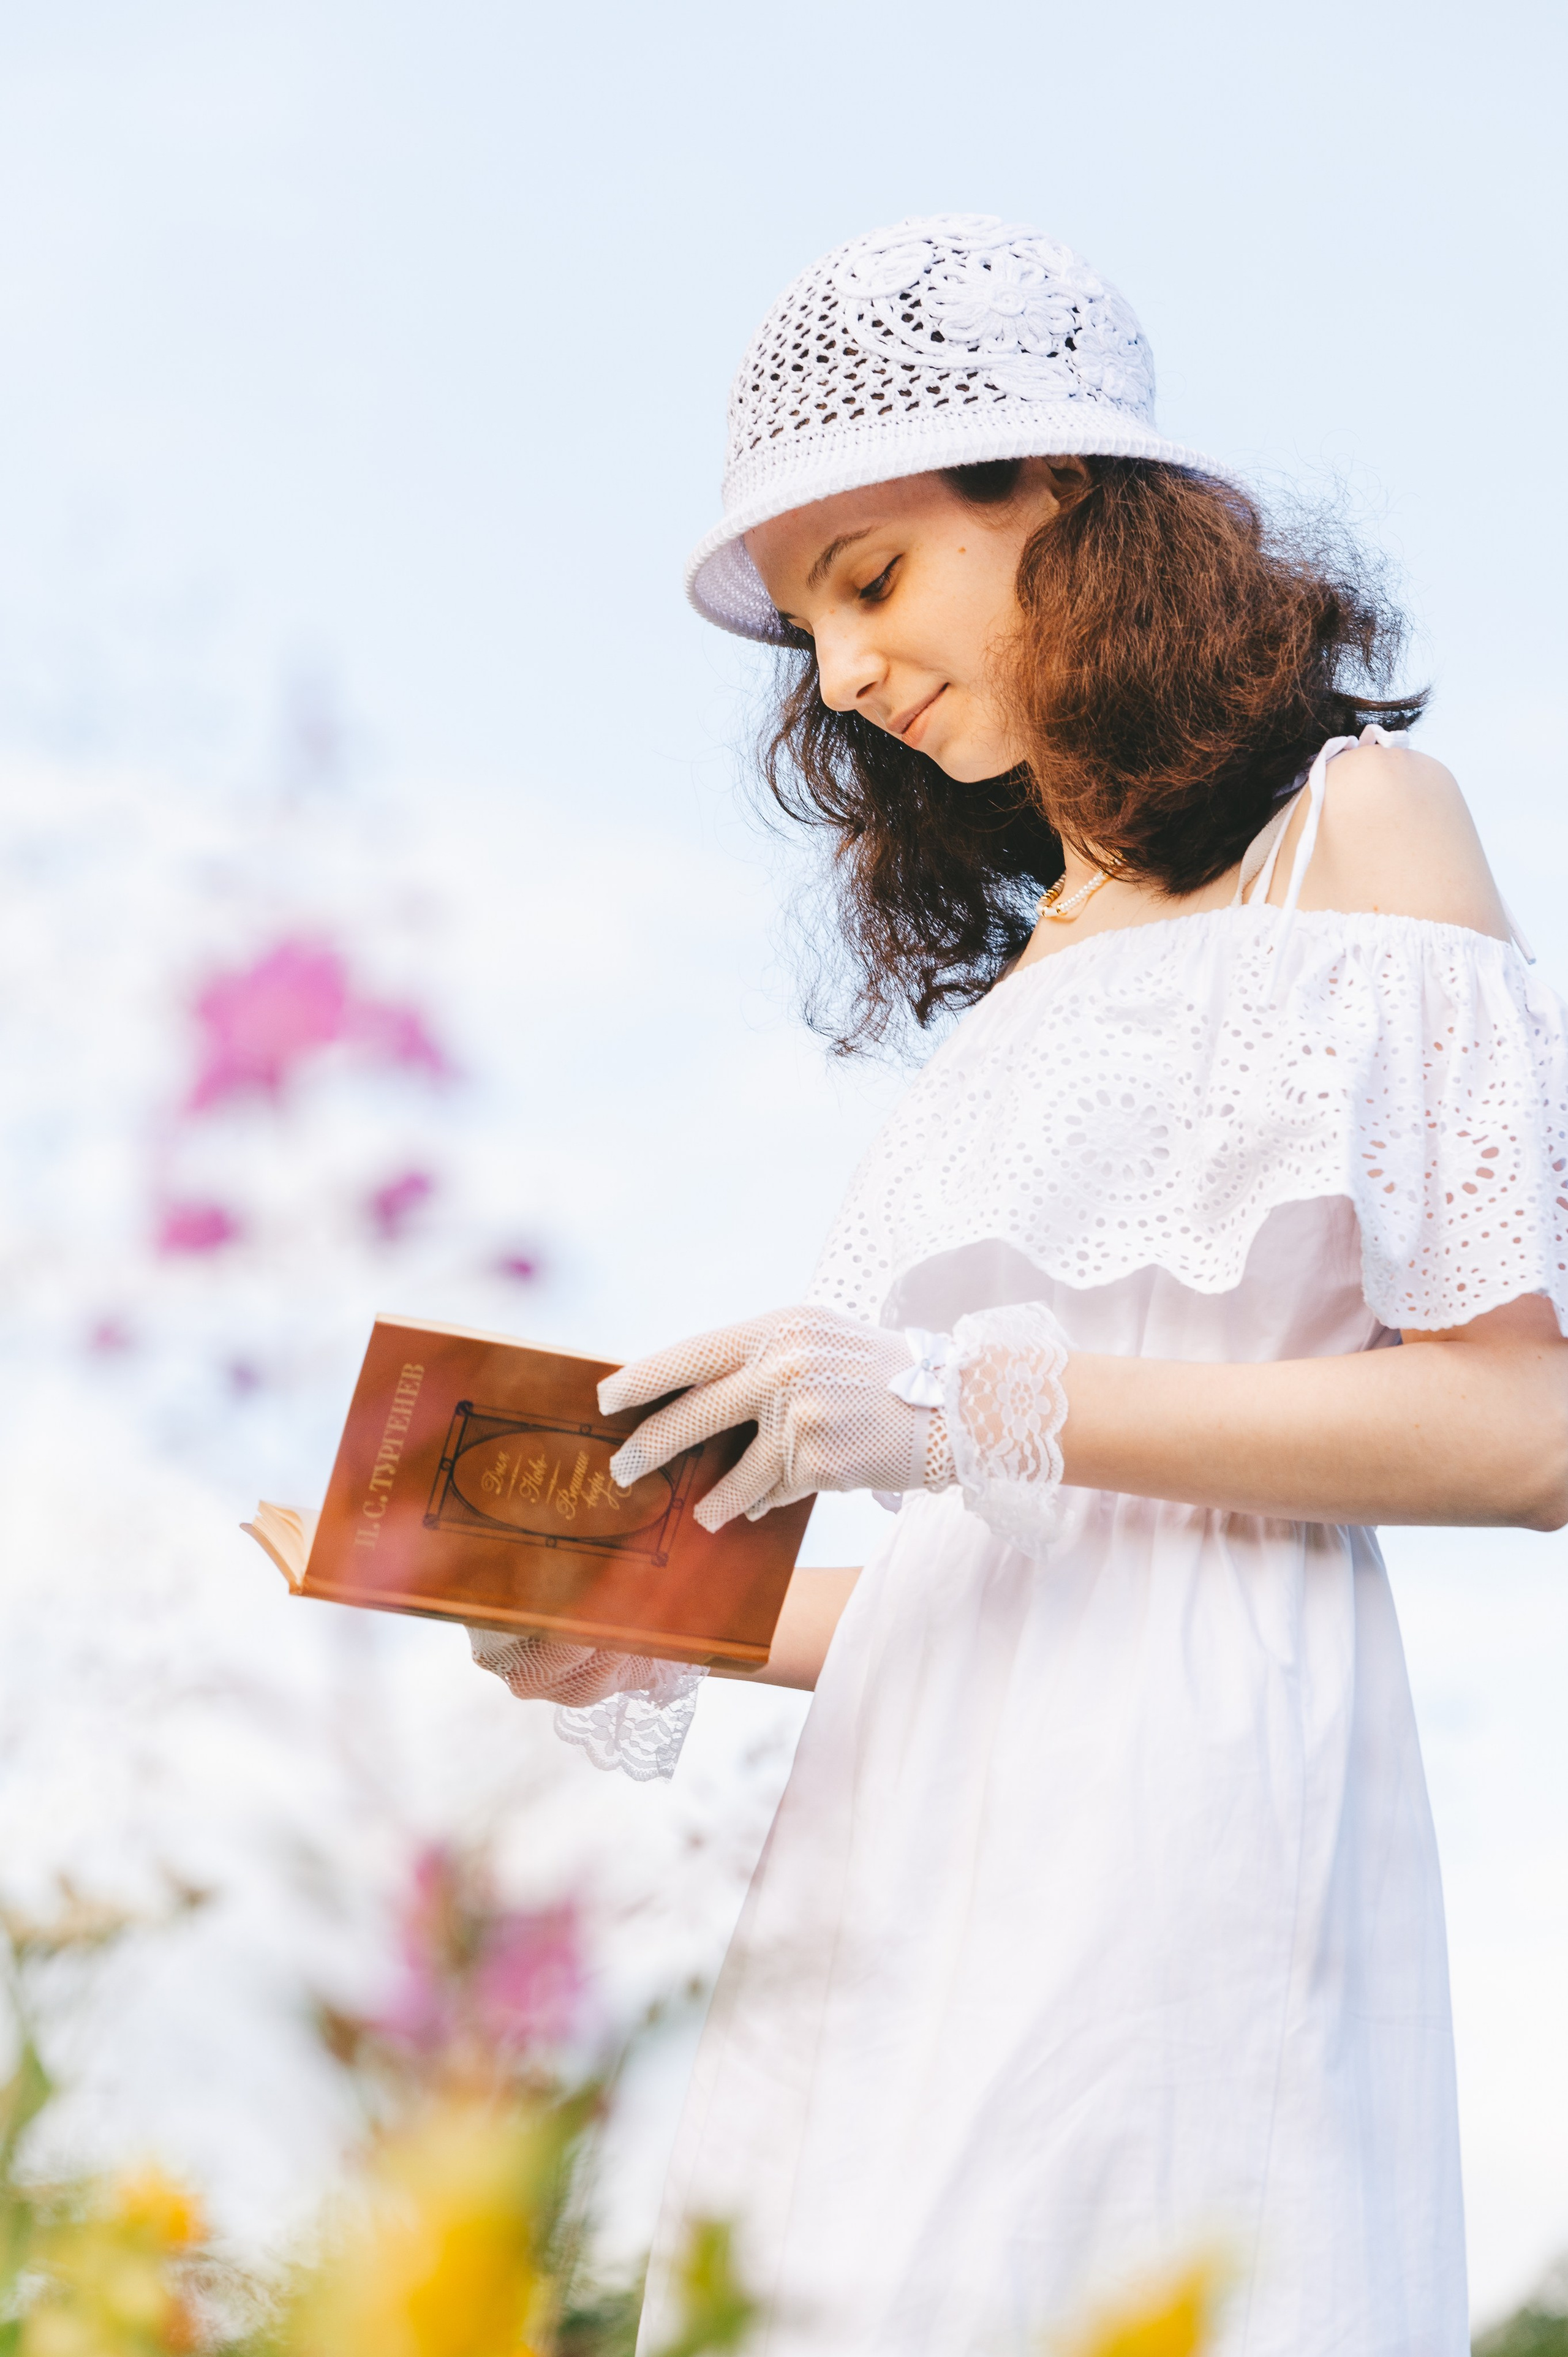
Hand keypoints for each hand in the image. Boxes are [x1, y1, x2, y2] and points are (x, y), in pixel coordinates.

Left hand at [599, 1305, 933, 1529]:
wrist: (955, 1404)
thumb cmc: (880, 1375)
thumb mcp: (819, 1343)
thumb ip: (763, 1361)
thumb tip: (699, 1401)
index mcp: (779, 1327)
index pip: (694, 1353)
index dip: (645, 1378)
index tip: (607, 1399)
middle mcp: (784, 1363)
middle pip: (697, 1411)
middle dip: (652, 1445)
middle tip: (622, 1468)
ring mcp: (800, 1411)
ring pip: (738, 1468)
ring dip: (716, 1497)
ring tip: (703, 1514)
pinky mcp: (819, 1458)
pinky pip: (776, 1490)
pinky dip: (767, 1502)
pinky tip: (765, 1508)